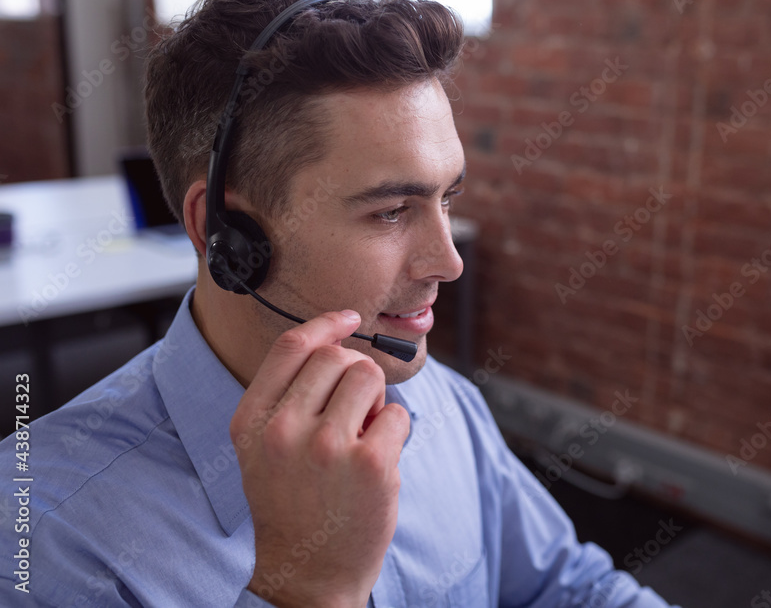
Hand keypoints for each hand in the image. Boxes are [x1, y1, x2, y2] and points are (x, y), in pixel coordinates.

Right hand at [230, 310, 410, 607]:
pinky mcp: (370, 463)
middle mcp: (283, 429)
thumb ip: (284, 397)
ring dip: (376, 399)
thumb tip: (335, 340)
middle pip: (337, 357)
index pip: (291, 346)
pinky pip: (397, 414)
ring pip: (369, 376)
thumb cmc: (291, 503)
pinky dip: (396, 430)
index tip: (350, 318)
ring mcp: (328, 445)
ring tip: (364, 433)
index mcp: (251, 421)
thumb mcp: (262, 449)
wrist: (309, 573)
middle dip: (356, 373)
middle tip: (356, 409)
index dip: (326, 324)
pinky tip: (379, 458)